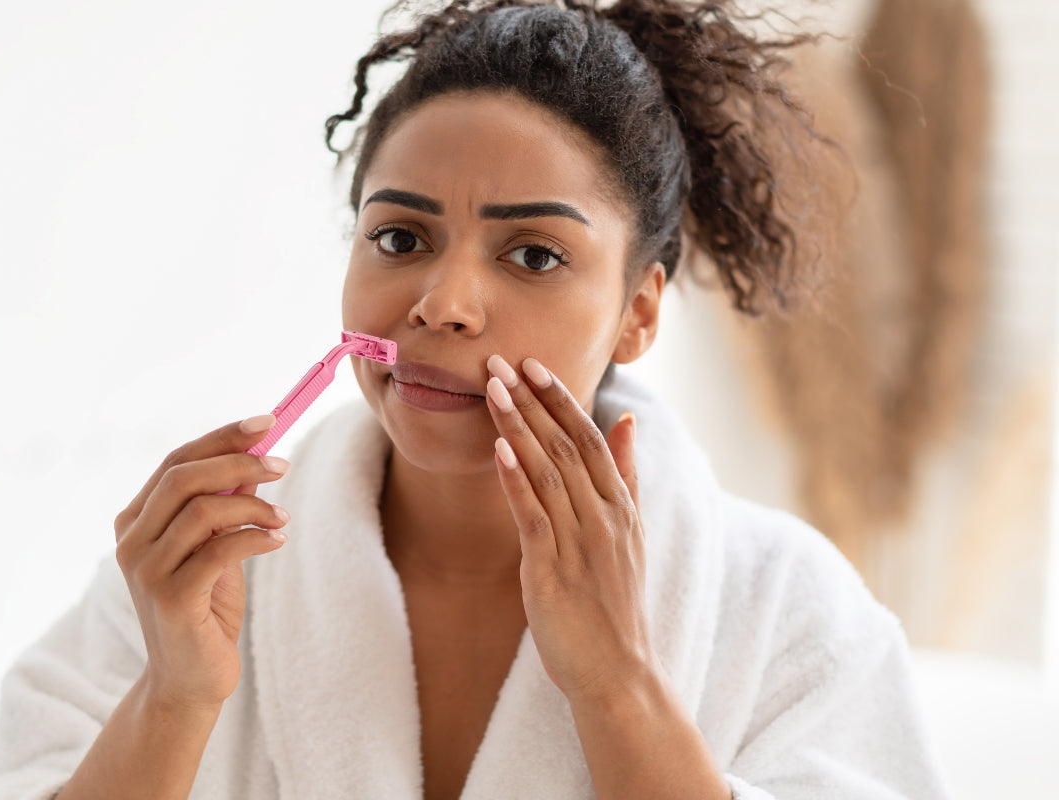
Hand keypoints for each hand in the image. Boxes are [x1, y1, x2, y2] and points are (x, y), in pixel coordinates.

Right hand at [113, 416, 290, 710]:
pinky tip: (278, 540)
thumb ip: (224, 504)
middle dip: (237, 461)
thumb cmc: (205, 608)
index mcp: (136, 520)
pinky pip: (219, 550)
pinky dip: (255, 537)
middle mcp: (132, 541)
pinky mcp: (172, 599)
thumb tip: (257, 456)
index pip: (176, 460)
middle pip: (183, 477)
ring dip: (253, 505)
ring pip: (202, 511)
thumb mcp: (215, 546)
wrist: (190, 680)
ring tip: (284, 517)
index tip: (266, 423)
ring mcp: (147, 570)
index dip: (221, 437)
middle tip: (282, 463)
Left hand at [485, 355, 655, 700]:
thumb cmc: (616, 603)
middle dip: (532, 400)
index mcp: (621, 506)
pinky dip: (516, 481)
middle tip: (500, 360)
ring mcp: (581, 543)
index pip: (591, 438)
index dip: (561, 399)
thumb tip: (627, 420)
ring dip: (517, 427)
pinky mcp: (554, 571)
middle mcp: (605, 517)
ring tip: (491, 389)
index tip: (533, 365)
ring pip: (548, 471)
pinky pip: (534, 517)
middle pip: (566, 445)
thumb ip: (626, 475)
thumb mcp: (630, 533)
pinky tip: (497, 450)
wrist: (619, 672)